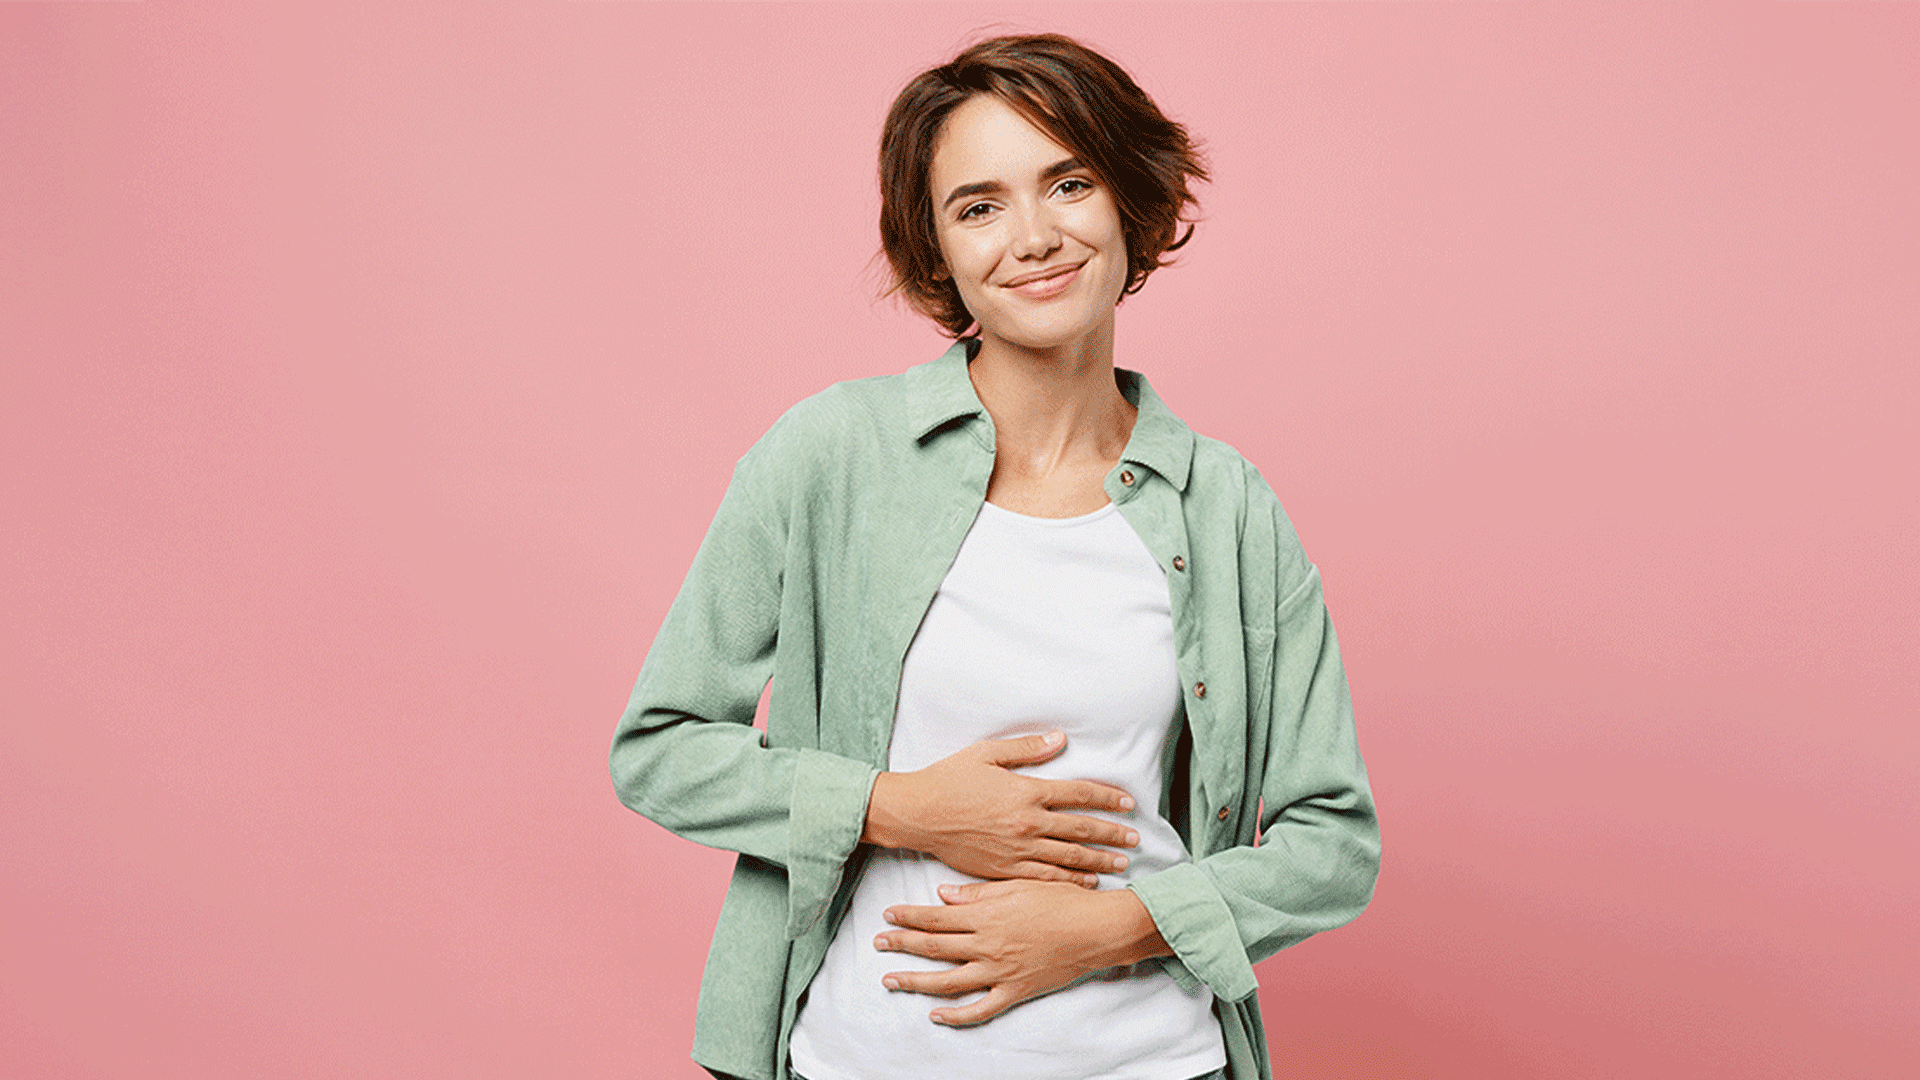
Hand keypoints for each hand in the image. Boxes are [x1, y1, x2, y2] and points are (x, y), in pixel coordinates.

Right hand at [862, 732, 1138, 886]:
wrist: (918, 814)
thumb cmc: (949, 779)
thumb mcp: (987, 753)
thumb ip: (1027, 748)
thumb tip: (1060, 740)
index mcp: (1026, 791)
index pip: (1079, 795)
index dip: (1107, 799)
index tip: (1128, 804)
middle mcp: (1027, 823)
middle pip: (1081, 830)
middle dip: (1112, 835)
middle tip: (1135, 840)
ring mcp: (1017, 850)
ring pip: (1068, 858)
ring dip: (1098, 861)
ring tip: (1121, 864)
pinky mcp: (1004, 869)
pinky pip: (1045, 877)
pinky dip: (1069, 880)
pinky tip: (1085, 882)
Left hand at [874, 879, 1172, 1024]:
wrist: (1095, 930)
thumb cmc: (1061, 900)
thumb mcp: (1018, 885)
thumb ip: (979, 893)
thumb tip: (944, 895)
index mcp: (986, 915)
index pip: (936, 916)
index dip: (909, 916)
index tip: (887, 914)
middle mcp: (987, 945)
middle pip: (935, 946)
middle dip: (902, 944)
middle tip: (878, 943)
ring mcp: (999, 971)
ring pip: (948, 980)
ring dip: (916, 981)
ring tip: (891, 979)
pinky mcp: (1014, 991)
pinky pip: (979, 1009)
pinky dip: (956, 1015)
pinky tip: (935, 1014)